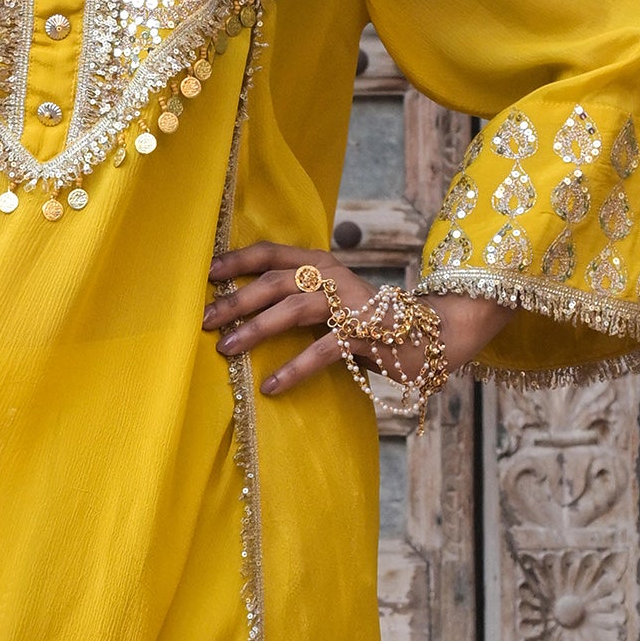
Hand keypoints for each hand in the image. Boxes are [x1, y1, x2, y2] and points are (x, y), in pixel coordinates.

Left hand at [204, 243, 507, 397]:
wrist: (434, 335)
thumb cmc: (370, 325)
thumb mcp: (330, 305)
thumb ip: (296, 301)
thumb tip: (243, 313)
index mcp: (322, 265)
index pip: (273, 254)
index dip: (238, 260)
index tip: (206, 274)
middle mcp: (334, 277)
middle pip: (275, 280)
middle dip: (236, 300)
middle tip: (204, 321)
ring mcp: (351, 303)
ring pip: (293, 308)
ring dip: (255, 329)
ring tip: (226, 349)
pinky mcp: (366, 334)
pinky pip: (324, 350)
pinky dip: (295, 368)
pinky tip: (271, 386)